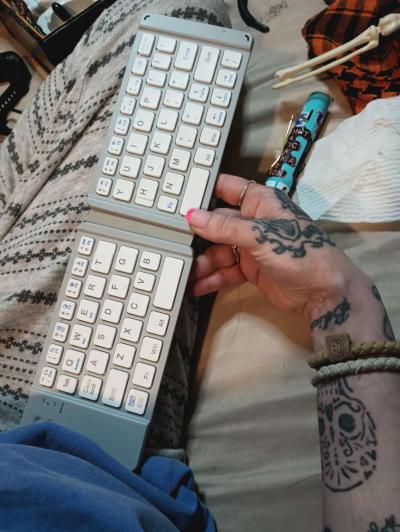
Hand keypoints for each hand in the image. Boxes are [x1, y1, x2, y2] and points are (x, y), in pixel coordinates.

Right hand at [186, 174, 392, 347]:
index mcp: (260, 202)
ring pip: (219, 250)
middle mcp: (253, 222)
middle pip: (217, 224)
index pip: (228, 188)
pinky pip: (226, 271)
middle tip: (171, 241)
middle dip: (197, 234)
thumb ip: (225, 227)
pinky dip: (212, 279)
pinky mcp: (251, 270)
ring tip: (182, 271)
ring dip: (202, 261)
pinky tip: (196, 286)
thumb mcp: (261, 236)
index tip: (177, 195)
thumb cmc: (299, 253)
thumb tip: (191, 216)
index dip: (204, 190)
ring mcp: (251, 247)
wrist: (324, 293)